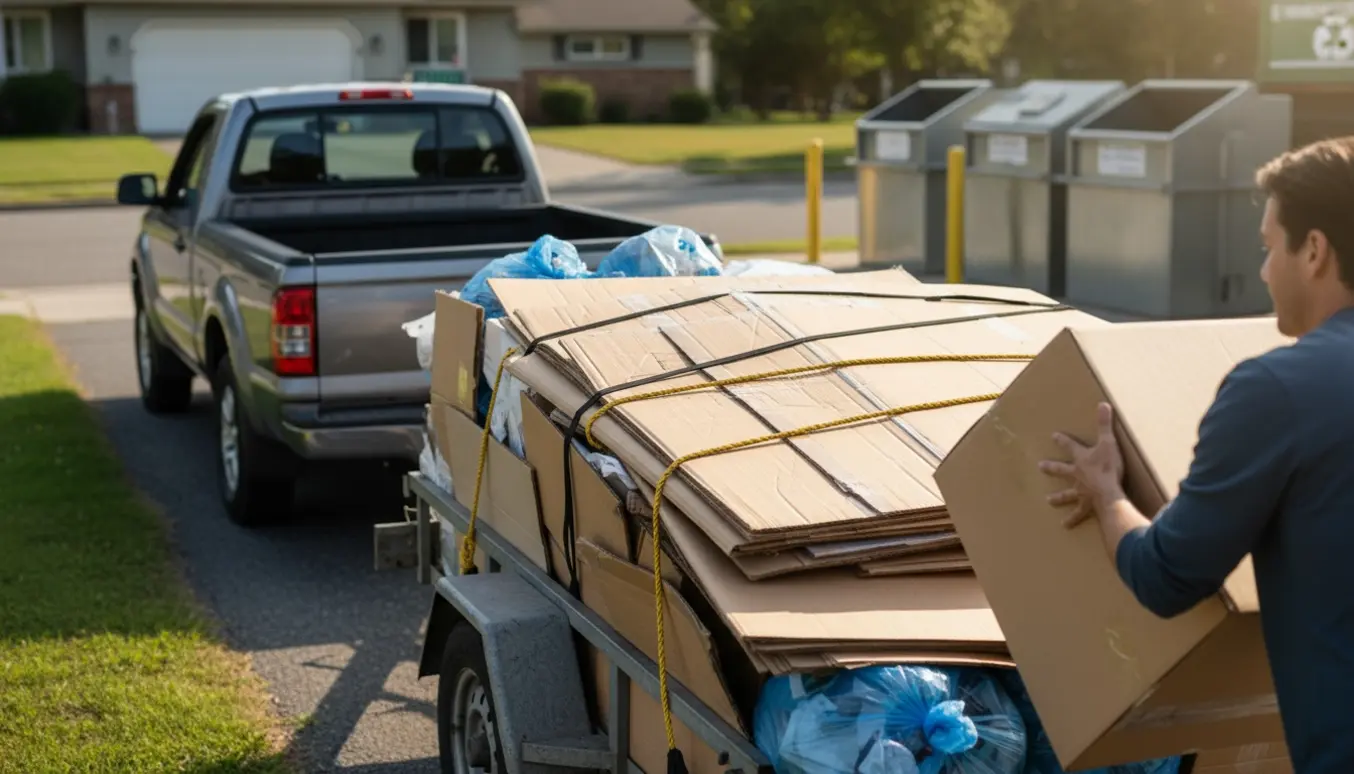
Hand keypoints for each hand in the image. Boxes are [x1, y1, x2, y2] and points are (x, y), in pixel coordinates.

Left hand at [1038, 402, 1127, 527]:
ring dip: (1058, 497)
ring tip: (1048, 500)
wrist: (1108, 494)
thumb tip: (1102, 404)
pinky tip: (1065, 525)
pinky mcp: (1086, 506)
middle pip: (1061, 470)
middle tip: (1040, 466)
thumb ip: (1105, 424)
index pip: (1070, 446)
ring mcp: (1080, 492)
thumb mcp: (1108, 443)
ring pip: (1066, 494)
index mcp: (1081, 460)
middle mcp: (1077, 475)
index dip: (1062, 440)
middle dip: (1051, 467)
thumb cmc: (1108, 468)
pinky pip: (1078, 514)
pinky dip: (1072, 519)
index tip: (1053, 436)